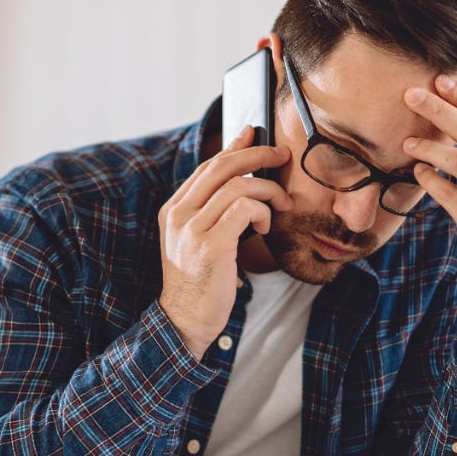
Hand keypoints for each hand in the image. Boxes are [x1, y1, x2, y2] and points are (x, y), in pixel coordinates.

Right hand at [158, 127, 292, 358]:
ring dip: (268, 191)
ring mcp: (192, 229)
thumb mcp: (199, 240)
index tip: (255, 135)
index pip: (207, 166)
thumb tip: (242, 179)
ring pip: (238, 185)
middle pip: (221, 166)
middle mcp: (179, 214)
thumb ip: (212, 210)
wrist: (185, 320)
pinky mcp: (211, 245)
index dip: (235, 147)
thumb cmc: (200, 282)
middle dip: (258, 155)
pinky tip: (266, 224)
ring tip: (279, 206)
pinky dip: (262, 210)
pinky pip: (244, 208)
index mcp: (173, 209)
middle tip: (282, 156)